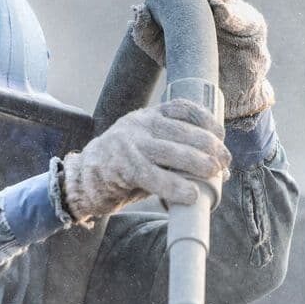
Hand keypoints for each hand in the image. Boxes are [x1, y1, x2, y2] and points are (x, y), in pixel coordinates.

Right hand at [61, 99, 229, 223]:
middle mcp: (138, 125)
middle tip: (224, 162)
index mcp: (145, 116)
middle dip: (209, 146)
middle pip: (183, 131)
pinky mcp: (123, 168)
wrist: (80, 181)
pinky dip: (176, 187)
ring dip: (198, 163)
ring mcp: (129, 145)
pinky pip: (155, 177)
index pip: (181, 108)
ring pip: (172, 151)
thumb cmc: (120, 168)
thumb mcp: (144, 149)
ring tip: (214, 174)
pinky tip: (191, 195)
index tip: (220, 135)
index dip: (205, 120)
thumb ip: (172, 153)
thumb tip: (215, 170)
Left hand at [132, 0, 274, 119]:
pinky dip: (230, 15)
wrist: (227, 96)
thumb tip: (136, 11)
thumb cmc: (197, 68)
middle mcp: (224, 5)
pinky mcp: (255, 34)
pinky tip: (219, 9)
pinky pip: (243, 21)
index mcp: (204, 6)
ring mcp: (242, 17)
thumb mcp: (166, 53)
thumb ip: (148, 35)